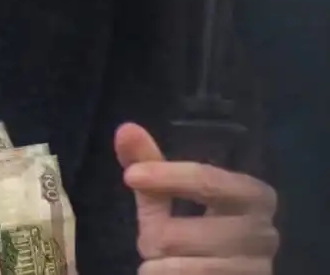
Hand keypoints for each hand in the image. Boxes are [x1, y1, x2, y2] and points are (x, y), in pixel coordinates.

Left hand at [116, 123, 278, 273]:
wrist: (226, 274)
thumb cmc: (196, 233)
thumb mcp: (173, 197)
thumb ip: (150, 163)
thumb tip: (125, 129)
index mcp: (254, 196)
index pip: (206, 180)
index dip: (166, 176)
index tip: (130, 175)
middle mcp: (265, 233)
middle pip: (180, 234)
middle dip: (153, 237)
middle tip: (152, 240)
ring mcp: (258, 271)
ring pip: (180, 268)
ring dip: (157, 266)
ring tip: (165, 262)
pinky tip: (172, 273)